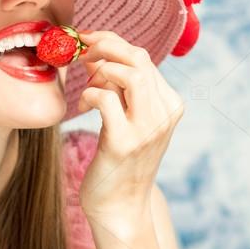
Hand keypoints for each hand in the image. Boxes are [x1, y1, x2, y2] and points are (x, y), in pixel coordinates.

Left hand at [74, 30, 183, 217]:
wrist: (120, 207)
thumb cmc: (119, 161)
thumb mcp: (130, 119)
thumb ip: (123, 90)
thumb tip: (96, 55)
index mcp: (170, 103)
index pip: (142, 56)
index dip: (111, 42)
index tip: (86, 41)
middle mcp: (165, 113)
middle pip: (137, 58)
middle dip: (103, 48)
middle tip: (79, 54)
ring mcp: (146, 129)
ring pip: (128, 73)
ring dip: (98, 72)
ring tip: (87, 87)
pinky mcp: (123, 143)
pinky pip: (105, 99)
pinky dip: (88, 95)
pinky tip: (82, 107)